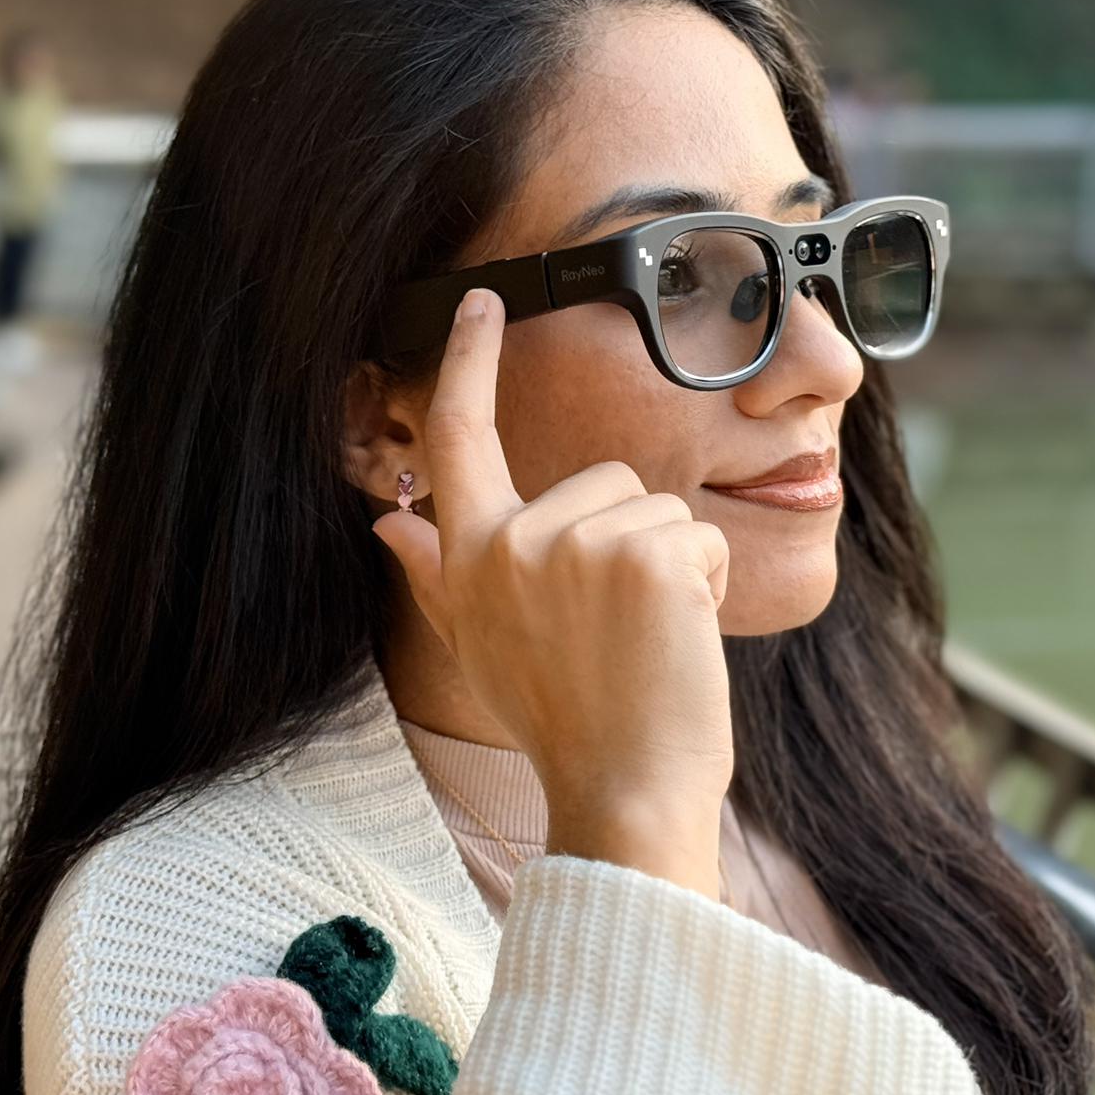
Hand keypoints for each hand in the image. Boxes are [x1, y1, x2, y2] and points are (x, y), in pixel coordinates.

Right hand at [371, 289, 732, 898]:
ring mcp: (579, 544)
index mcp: (470, 554)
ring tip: (646, 642)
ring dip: (673, 568)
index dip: (470, 363)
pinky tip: (679, 640)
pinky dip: (708, 585)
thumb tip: (386, 516)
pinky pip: (701, 536)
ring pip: (659, 508)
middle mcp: (513, 540)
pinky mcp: (647, 556)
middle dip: (633, 542)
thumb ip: (436, 572)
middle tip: (619, 632)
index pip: (460, 438)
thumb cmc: (563, 722)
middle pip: (605, 479)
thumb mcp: (482, 644)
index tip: (481, 302)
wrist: (624, 792)